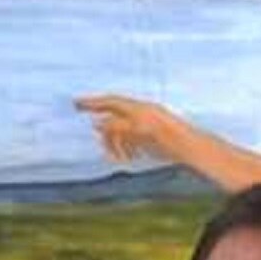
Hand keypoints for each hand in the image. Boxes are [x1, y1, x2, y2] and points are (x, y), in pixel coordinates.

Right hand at [75, 93, 199, 165]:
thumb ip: (113, 125)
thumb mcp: (132, 128)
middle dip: (107, 135)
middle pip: (114, 120)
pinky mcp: (150, 137)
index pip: (108, 101)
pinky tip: (130, 157)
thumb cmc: (160, 133)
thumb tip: (96, 123)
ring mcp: (144, 125)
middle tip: (104, 146)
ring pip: (122, 133)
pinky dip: (127, 148)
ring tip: (121, 158)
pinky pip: (131, 141)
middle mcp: (138, 113)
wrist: (184, 144)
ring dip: (118, 145)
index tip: (76, 103)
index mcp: (134, 107)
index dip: (92, 102)